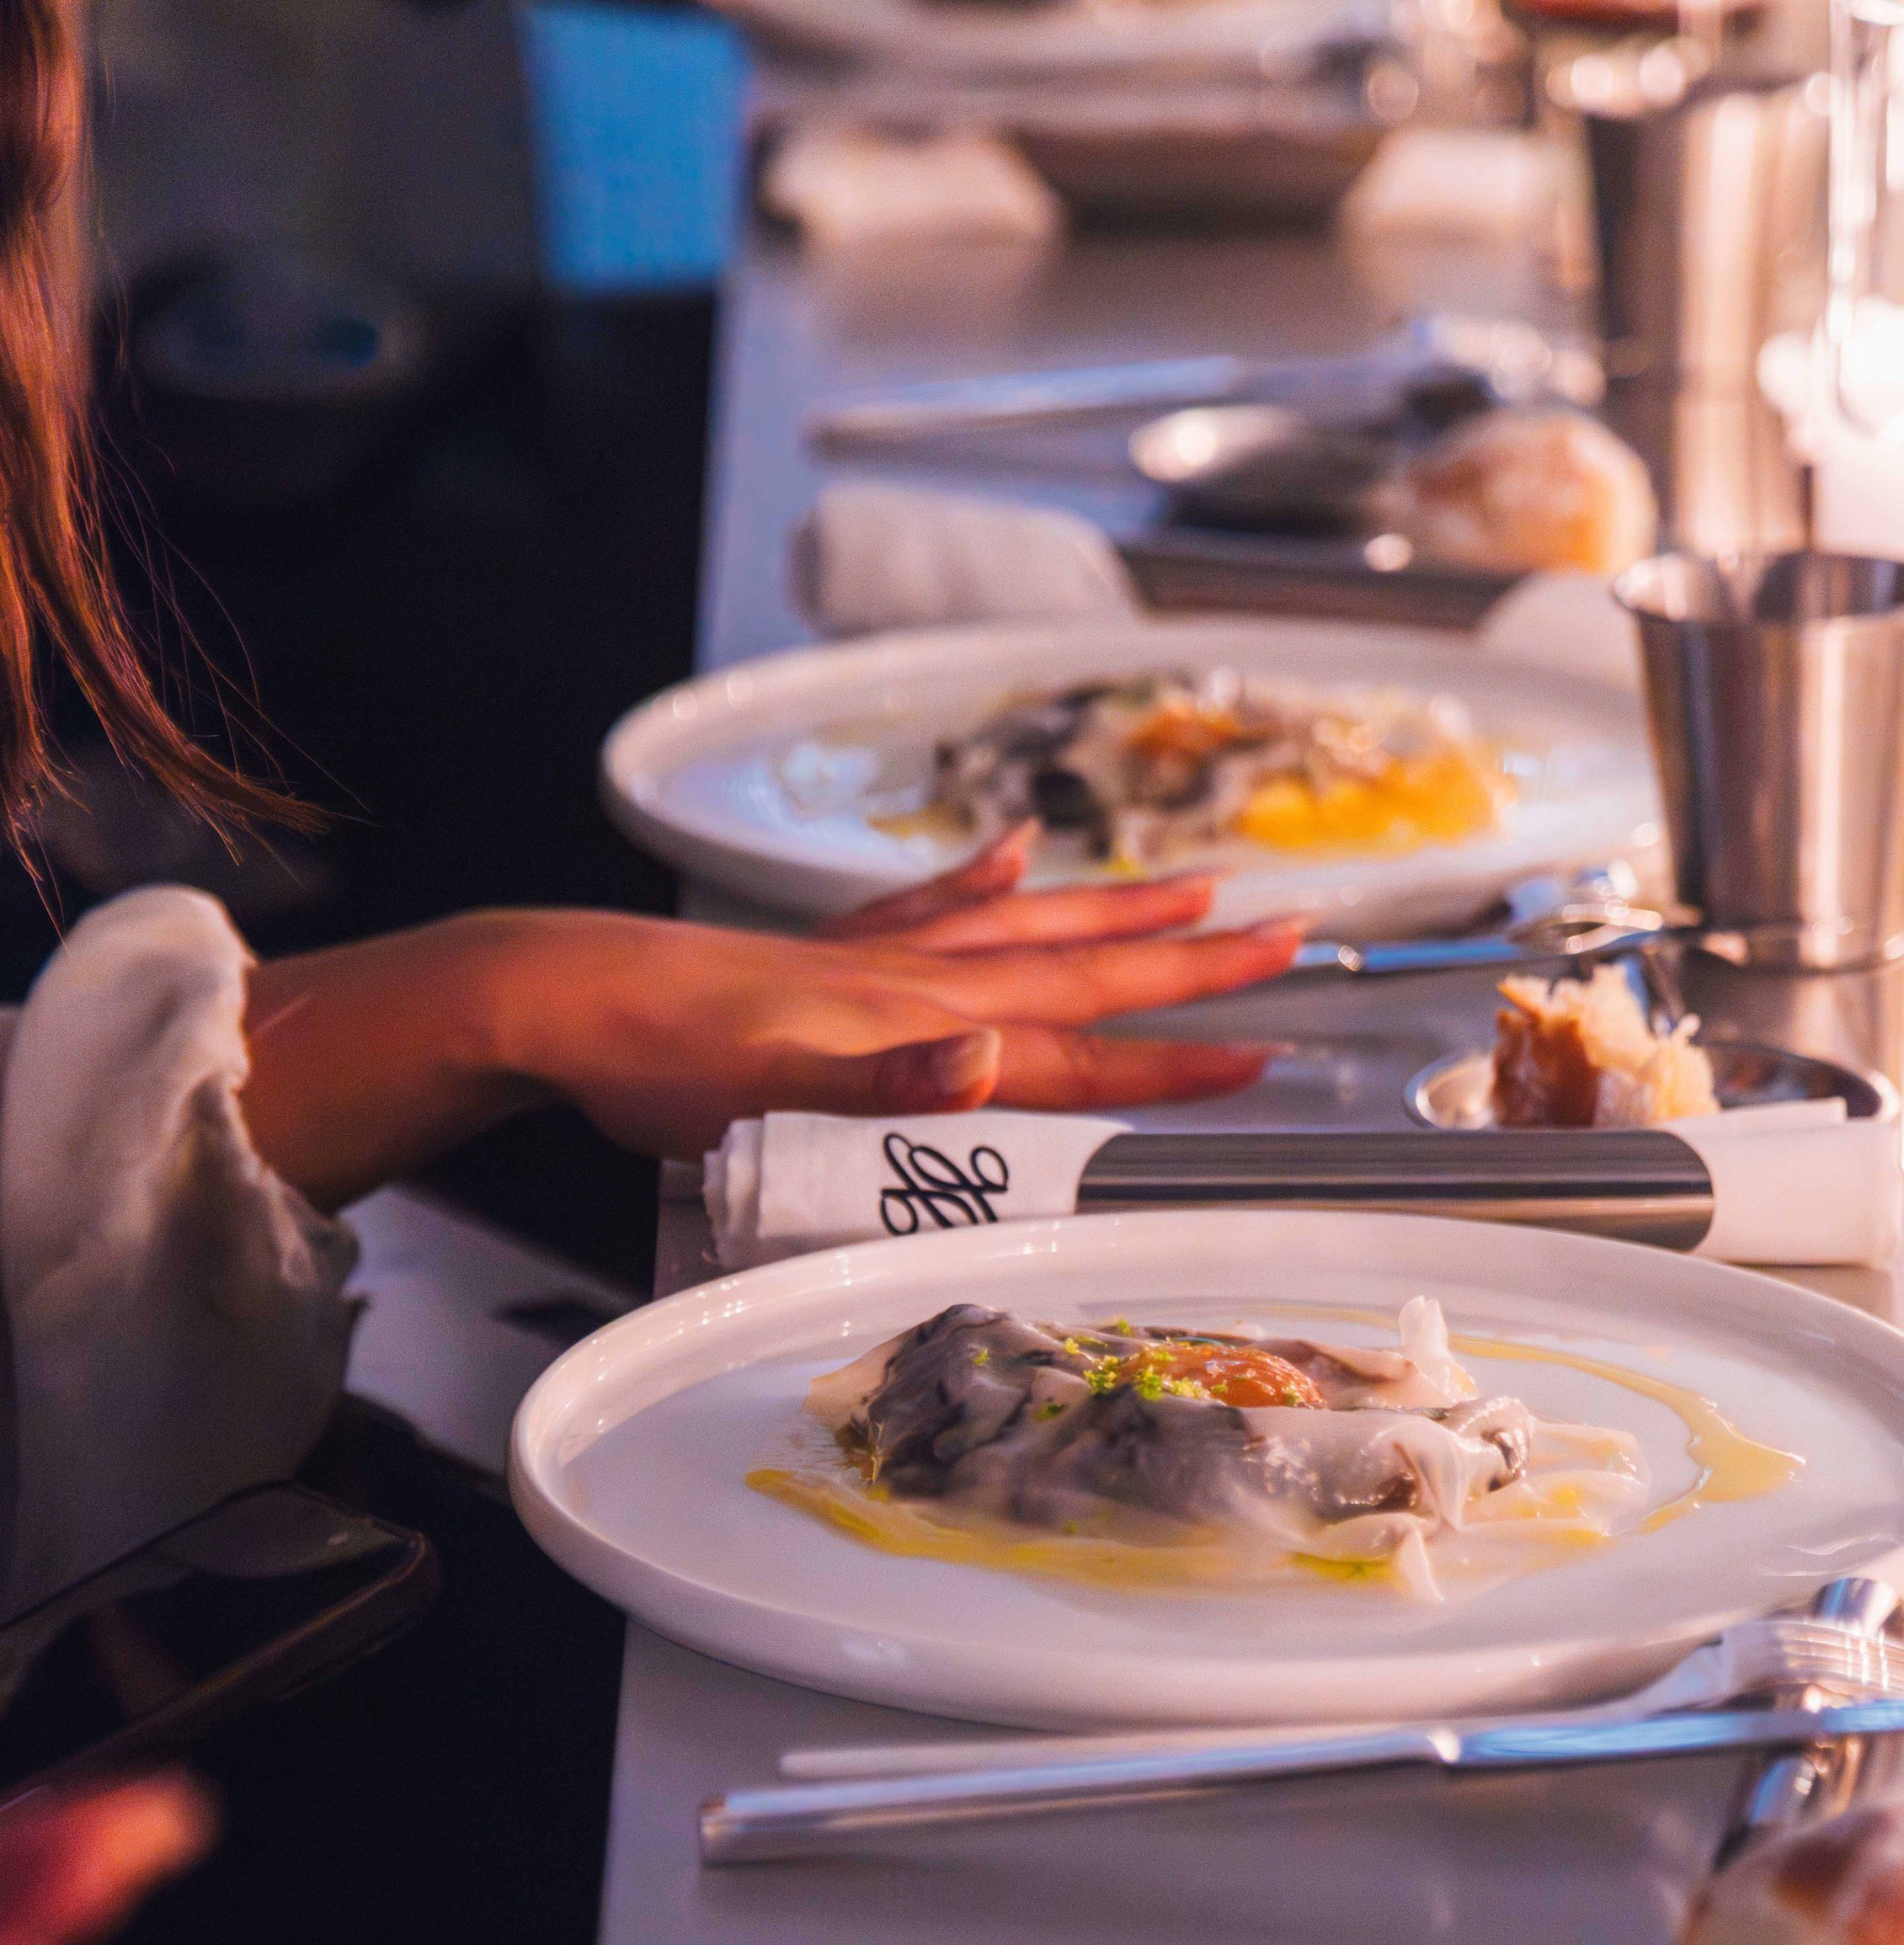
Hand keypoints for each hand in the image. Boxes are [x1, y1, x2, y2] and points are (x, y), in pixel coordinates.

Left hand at [242, 834, 1300, 1210]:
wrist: (564, 996)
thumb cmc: (662, 1060)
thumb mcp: (772, 1091)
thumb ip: (887, 1082)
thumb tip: (991, 1061)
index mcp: (921, 1022)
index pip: (1077, 1052)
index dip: (1173, 1059)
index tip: (1266, 1050)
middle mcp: (919, 980)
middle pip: (1081, 974)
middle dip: (1189, 962)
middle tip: (1292, 934)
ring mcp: (877, 959)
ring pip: (1027, 930)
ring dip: (1115, 916)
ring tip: (1196, 887)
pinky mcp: (830, 953)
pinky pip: (934, 906)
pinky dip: (986, 879)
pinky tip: (1020, 848)